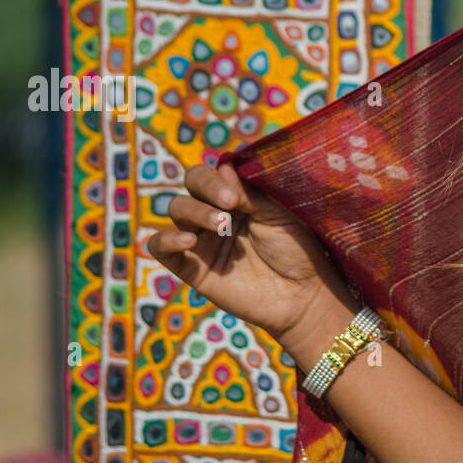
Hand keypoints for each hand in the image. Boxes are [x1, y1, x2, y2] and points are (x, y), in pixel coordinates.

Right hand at [147, 163, 354, 348]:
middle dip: (206, 189)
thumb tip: (224, 167)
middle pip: (190, 186)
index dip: (216, 179)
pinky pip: (160, 248)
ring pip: (177, 210)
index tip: (234, 194)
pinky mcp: (191, 267)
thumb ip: (250, 193)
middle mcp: (215, 214)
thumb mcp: (278, 215)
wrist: (301, 295)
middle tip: (230, 205)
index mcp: (237, 198)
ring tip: (221, 225)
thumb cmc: (297, 251)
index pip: (212, 174)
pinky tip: (189, 242)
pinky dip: (166, 239)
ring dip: (195, 211)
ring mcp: (202, 240)